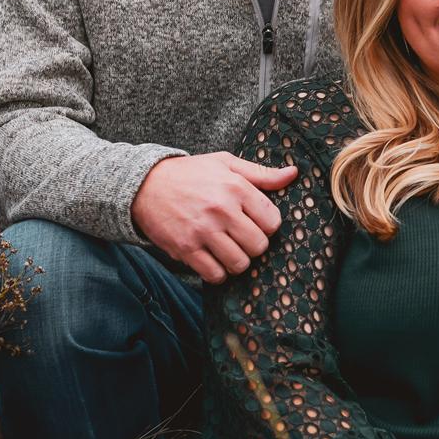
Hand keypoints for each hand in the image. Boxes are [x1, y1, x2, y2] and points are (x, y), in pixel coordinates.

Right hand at [131, 151, 296, 281]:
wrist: (144, 185)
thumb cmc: (190, 174)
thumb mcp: (225, 164)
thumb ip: (261, 173)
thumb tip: (293, 174)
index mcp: (236, 187)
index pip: (272, 221)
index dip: (267, 225)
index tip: (256, 223)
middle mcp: (221, 210)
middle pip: (259, 246)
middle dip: (254, 245)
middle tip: (242, 238)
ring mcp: (203, 231)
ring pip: (240, 263)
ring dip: (237, 261)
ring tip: (229, 250)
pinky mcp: (185, 249)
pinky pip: (214, 274)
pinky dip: (218, 273)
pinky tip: (214, 260)